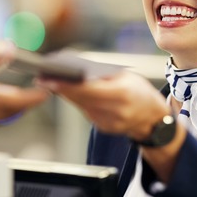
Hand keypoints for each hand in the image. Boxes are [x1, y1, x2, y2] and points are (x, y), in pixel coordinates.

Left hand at [37, 70, 167, 139]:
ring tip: (50, 82)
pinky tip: (68, 93)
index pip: (88, 89)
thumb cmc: (140, 92)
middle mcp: (115, 110)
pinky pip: (86, 111)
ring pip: (80, 105)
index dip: (67, 85)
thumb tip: (77, 69)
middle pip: (80, 98)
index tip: (50, 79)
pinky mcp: (103, 128)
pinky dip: (78, 102)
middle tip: (42, 79)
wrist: (153, 120)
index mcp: (122, 94)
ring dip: (65, 94)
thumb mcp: (127, 77)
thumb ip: (103, 74)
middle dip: (60, 88)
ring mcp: (108, 122)